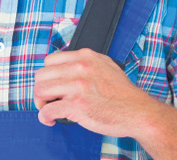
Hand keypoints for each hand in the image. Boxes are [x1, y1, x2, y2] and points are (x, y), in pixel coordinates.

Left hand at [33, 48, 155, 136]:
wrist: (136, 111)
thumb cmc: (121, 92)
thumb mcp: (105, 65)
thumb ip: (85, 62)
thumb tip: (66, 67)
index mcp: (85, 57)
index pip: (50, 61)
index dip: (48, 75)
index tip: (51, 85)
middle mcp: (80, 68)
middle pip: (42, 75)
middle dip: (41, 89)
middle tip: (47, 99)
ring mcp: (78, 87)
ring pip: (40, 91)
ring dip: (40, 103)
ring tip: (48, 110)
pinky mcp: (76, 106)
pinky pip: (48, 110)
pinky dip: (44, 117)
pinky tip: (50, 120)